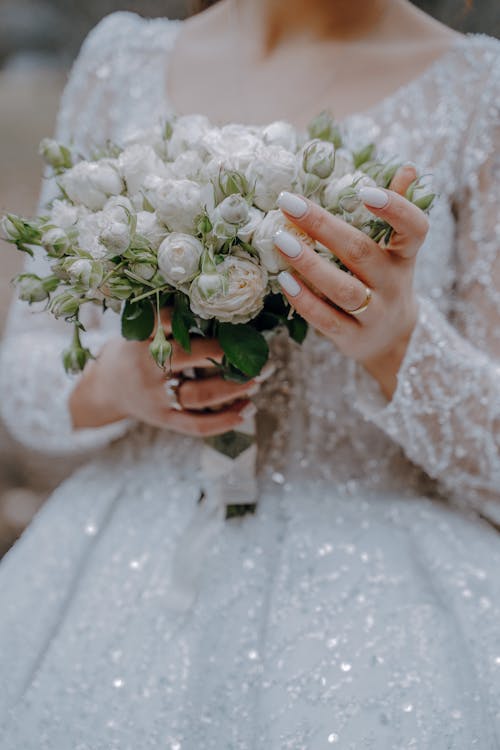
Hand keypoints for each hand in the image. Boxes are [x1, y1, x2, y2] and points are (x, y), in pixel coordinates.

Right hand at [69, 308, 270, 436]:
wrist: (105, 389)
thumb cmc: (135, 352)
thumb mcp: (141, 330)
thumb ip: (170, 321)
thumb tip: (221, 304)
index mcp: (142, 340)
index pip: (166, 322)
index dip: (195, 315)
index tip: (225, 311)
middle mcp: (147, 368)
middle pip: (185, 358)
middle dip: (221, 352)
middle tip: (252, 348)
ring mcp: (156, 397)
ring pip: (198, 395)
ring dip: (232, 388)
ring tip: (259, 379)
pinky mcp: (164, 419)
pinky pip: (196, 424)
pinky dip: (225, 421)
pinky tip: (248, 410)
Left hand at [274, 165, 428, 399]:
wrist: (390, 341)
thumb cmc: (385, 282)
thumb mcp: (397, 250)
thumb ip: (397, 212)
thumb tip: (408, 169)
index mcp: (405, 256)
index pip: (414, 229)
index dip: (396, 210)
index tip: (366, 191)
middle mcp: (393, 284)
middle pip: (361, 253)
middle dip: (324, 226)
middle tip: (290, 203)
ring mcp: (375, 314)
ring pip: (343, 289)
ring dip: (310, 264)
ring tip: (281, 241)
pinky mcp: (353, 337)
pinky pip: (327, 319)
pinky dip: (305, 300)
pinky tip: (284, 280)